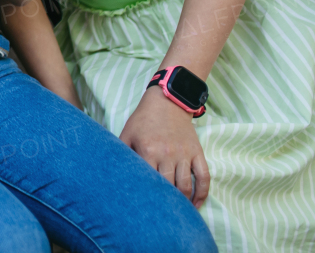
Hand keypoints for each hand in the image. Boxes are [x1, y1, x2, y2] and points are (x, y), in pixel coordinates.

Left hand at [120, 87, 209, 206]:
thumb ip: (121, 153)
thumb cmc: (143, 119)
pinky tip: (197, 204)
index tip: (143, 208)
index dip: (147, 195)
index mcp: (148, 150)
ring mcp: (184, 154)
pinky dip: (202, 193)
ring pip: (186, 185)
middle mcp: (168, 154)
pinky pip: (204, 176)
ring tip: (177, 212)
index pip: (148, 180)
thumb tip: (110, 171)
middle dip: (165, 202)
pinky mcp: (198, 152)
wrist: (167, 101)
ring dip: (183, 202)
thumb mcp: (127, 133)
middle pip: (169, 187)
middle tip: (160, 214)